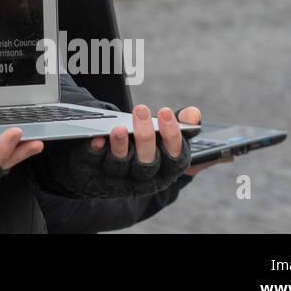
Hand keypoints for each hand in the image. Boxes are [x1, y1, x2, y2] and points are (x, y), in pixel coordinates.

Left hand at [41, 102, 192, 198]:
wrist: (116, 170)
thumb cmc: (148, 146)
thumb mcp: (166, 136)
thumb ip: (182, 125)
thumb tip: (193, 114)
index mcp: (168, 170)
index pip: (175, 157)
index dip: (171, 135)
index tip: (165, 112)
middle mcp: (146, 179)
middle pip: (148, 162)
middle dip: (145, 136)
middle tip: (141, 110)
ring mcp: (121, 180)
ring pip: (122, 165)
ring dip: (120, 146)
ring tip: (119, 127)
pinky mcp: (98, 175)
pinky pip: (97, 163)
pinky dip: (97, 150)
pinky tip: (98, 138)